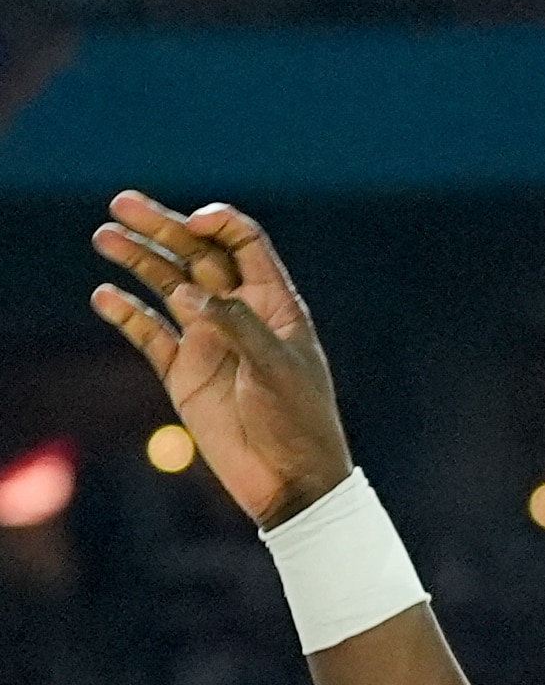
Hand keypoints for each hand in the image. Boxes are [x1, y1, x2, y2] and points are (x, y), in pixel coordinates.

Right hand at [90, 191, 352, 527]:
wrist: (289, 480)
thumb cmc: (299, 420)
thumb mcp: (276, 368)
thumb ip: (236, 325)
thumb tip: (191, 292)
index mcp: (274, 304)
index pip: (245, 244)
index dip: (218, 225)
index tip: (191, 223)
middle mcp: (238, 314)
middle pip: (197, 257)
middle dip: (162, 228)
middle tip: (122, 204)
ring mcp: (208, 341)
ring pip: (168, 287)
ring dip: (138, 261)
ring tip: (105, 237)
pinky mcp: (183, 374)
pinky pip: (149, 334)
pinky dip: (128, 314)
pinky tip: (105, 296)